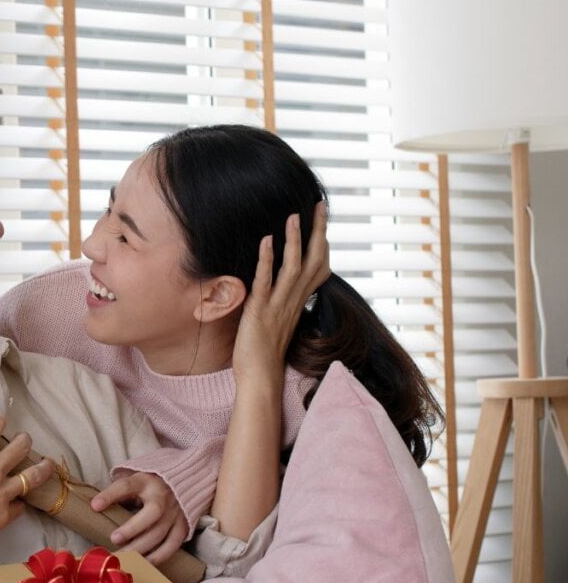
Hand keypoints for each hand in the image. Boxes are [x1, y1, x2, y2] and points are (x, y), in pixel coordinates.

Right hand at [0, 414, 54, 565]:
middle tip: (23, 441)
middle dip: (24, 440)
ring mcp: (3, 494)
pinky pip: (21, 506)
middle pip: (22, 446)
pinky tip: (18, 501)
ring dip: (42, 468)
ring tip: (47, 465)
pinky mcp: (5, 516)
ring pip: (34, 475)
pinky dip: (19, 502)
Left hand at [91, 472, 187, 564]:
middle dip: (132, 528)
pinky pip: (172, 545)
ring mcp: (175, 512)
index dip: (110, 495)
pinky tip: (143, 563)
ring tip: (122, 558)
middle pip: (152, 512)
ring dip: (140, 548)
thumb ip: (119, 493)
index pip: (127, 485)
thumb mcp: (134, 481)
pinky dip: (158, 557)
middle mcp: (163, 496)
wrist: (183, 481)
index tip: (95, 506)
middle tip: (113, 539)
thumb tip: (96, 509)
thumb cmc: (149, 485)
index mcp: (146, 481)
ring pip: (160, 532)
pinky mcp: (183, 526)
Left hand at [233, 201, 329, 383]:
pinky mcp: (261, 310)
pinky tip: (267, 240)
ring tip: (294, 216)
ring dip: (295, 241)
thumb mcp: (277, 320)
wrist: (260, 376)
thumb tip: (280, 287)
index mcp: (298, 301)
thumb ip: (281, 301)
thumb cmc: (264, 351)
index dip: (322, 242)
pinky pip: (266, 281)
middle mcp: (293, 300)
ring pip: (293, 267)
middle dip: (317, 232)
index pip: (318, 267)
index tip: (322, 219)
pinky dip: (267, 260)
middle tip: (319, 206)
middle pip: (314, 261)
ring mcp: (278, 305)